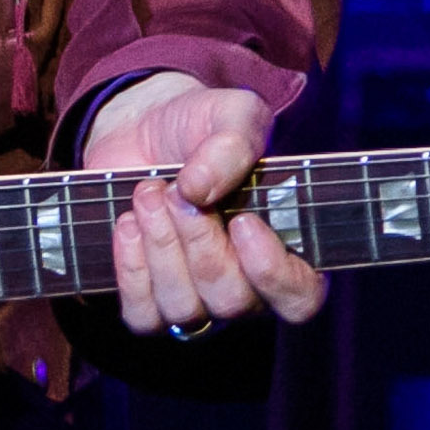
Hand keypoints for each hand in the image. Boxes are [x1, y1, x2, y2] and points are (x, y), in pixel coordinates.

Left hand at [81, 73, 324, 333]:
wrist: (143, 128)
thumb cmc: (202, 125)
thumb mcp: (231, 114)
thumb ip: (232, 144)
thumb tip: (199, 190)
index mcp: (285, 247)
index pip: (300, 298)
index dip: (273, 274)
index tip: (243, 222)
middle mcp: (245, 285)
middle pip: (231, 300)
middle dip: (199, 242)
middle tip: (177, 191)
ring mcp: (196, 299)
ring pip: (184, 309)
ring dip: (161, 246)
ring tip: (148, 193)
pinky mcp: (148, 300)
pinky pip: (142, 315)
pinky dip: (131, 268)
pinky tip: (129, 223)